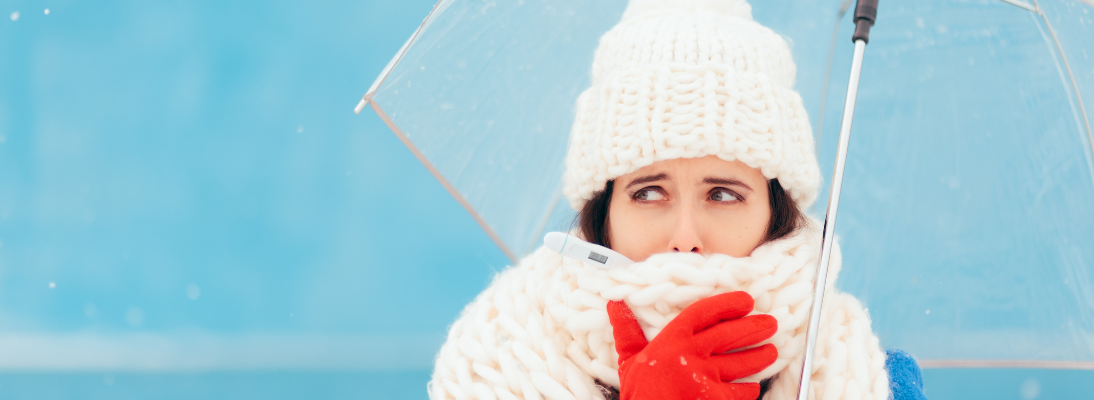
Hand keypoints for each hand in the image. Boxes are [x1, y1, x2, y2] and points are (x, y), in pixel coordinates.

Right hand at [607, 291, 777, 399]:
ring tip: (771, 351)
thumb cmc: (639, 394)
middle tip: (769, 323)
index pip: (705, 312)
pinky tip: (752, 386)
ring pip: (743, 361)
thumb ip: (627, 331)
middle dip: (755, 327)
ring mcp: (705, 377)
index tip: (746, 301)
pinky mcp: (715, 398)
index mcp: (671, 339)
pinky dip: (749, 388)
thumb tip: (615, 305)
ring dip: (761, 355)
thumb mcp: (628, 360)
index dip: (729, 304)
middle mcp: (691, 354)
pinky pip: (741, 391)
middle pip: (731, 333)